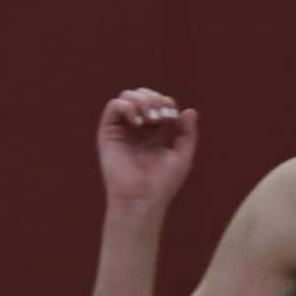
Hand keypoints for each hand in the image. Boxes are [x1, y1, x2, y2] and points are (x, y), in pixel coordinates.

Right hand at [98, 88, 198, 208]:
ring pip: (127, 96)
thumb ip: (188, 133)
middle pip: (142, 95)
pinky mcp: (108, 135)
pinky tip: (138, 122)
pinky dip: (127, 106)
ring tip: (150, 119)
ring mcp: (120, 132)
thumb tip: (188, 110)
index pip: (157, 102)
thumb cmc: (162, 184)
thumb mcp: (182, 156)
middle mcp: (135, 131)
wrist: (142, 200)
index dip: (166, 102)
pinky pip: (114, 106)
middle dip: (154, 99)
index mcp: (152, 134)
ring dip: (142, 100)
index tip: (171, 118)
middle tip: (160, 117)